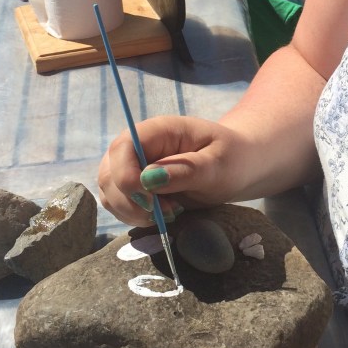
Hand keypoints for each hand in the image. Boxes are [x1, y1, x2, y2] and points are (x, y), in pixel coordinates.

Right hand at [98, 115, 257, 224]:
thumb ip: (186, 171)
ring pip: (110, 193)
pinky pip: (119, 205)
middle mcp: (139, 147)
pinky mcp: (135, 187)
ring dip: (133, 212)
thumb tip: (148, 179)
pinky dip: (135, 217)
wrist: (238, 167)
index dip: (126, 177)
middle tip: (169, 211)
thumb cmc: (232, 159)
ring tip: (171, 212)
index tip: (150, 202)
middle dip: (131, 201)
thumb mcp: (218, 164)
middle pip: (109, 173)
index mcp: (158, 131)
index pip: (123, 148)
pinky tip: (163, 215)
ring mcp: (133, 167)